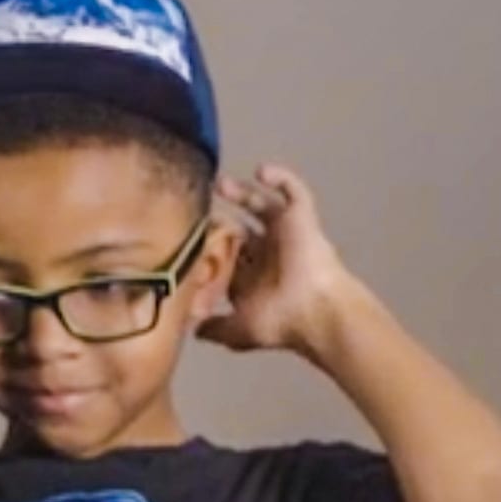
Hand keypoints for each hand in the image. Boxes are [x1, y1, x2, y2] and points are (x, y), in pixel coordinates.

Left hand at [200, 164, 360, 355]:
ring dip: (243, 193)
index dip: (208, 245)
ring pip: (263, 206)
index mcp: (253, 277)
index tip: (185, 235)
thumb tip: (194, 330)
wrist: (315, 311)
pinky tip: (261, 171)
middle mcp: (268, 254)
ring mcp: (285, 234)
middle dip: (221, 216)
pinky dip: (281, 178)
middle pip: (242, 227)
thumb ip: (215, 327)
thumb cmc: (279, 321)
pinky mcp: (301, 218)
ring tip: (220, 184)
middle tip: (198, 204)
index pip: (227, 255)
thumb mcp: (237, 330)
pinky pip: (294, 191)